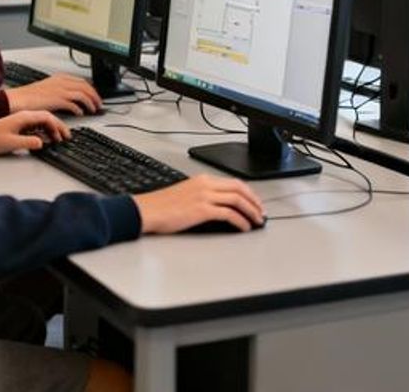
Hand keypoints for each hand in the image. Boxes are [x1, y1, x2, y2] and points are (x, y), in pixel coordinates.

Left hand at [0, 111, 70, 154]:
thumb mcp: (11, 143)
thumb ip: (29, 143)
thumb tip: (43, 142)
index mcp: (23, 117)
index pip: (47, 117)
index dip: (58, 125)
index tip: (64, 135)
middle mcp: (23, 116)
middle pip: (46, 118)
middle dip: (58, 127)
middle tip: (65, 137)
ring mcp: (20, 121)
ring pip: (41, 122)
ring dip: (51, 130)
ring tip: (56, 140)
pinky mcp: (17, 126)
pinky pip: (34, 127)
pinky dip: (42, 132)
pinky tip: (44, 140)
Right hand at [5, 74, 101, 115]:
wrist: (19, 99)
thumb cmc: (29, 97)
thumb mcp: (46, 89)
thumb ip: (58, 90)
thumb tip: (68, 98)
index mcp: (59, 77)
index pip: (81, 81)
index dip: (91, 89)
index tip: (95, 96)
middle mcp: (62, 82)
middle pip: (85, 86)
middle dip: (94, 96)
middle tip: (99, 104)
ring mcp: (60, 89)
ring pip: (83, 94)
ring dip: (91, 102)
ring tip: (94, 110)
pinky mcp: (58, 99)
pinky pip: (74, 103)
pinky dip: (80, 108)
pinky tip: (81, 113)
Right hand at [133, 175, 264, 233]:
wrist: (147, 210)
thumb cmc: (161, 205)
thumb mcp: (185, 194)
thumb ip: (202, 195)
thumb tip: (218, 206)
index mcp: (202, 179)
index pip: (232, 182)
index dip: (248, 192)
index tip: (254, 202)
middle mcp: (205, 184)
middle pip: (239, 188)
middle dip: (254, 200)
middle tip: (261, 212)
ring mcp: (204, 196)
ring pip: (237, 199)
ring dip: (251, 211)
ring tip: (257, 221)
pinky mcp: (202, 209)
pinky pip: (228, 213)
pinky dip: (240, 221)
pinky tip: (243, 228)